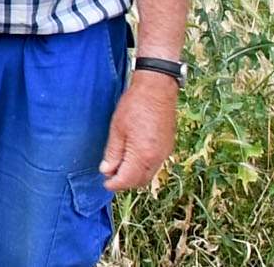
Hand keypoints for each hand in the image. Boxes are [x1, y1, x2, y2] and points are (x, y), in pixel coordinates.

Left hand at [100, 69, 178, 189]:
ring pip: (148, 174)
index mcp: (143, 155)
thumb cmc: (134, 106)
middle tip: (110, 176)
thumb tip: (106, 170)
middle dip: (125, 182)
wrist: (157, 90)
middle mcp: (157, 158)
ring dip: (134, 175)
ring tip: (119, 167)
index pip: (127, 180)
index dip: (114, 184)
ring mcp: (165, 152)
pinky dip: (143, 167)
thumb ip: (112, 152)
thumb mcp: (117, 129)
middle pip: (140, 181)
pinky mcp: (168, 146)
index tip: (105, 183)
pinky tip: (132, 158)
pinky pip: (155, 164)